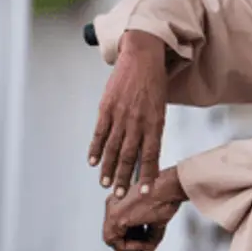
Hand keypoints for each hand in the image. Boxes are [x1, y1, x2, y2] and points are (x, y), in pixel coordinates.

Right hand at [88, 30, 171, 191]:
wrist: (142, 55)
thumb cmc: (154, 83)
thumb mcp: (160, 107)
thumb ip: (153, 130)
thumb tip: (147, 154)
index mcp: (154, 122)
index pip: (150, 155)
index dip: (146, 174)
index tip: (143, 191)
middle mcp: (137, 121)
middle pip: (129, 156)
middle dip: (123, 178)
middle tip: (119, 195)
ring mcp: (120, 114)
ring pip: (112, 147)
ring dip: (107, 168)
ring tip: (104, 184)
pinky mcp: (106, 107)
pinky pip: (99, 132)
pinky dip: (95, 148)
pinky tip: (92, 161)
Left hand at [103, 167, 186, 250]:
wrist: (168, 188)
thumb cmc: (165, 194)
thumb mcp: (156, 220)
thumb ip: (149, 238)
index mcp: (120, 200)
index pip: (116, 227)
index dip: (125, 242)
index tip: (134, 248)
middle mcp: (114, 204)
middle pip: (113, 234)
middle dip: (127, 246)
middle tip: (140, 250)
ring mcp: (113, 210)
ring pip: (113, 240)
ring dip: (130, 248)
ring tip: (144, 247)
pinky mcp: (117, 217)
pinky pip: (118, 242)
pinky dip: (131, 247)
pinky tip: (143, 245)